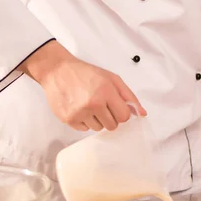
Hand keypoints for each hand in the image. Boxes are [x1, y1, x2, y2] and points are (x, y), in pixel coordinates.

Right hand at [19, 40, 146, 131]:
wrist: (58, 71)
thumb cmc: (85, 73)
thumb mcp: (111, 78)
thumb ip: (128, 96)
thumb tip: (142, 113)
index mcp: (106, 92)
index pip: (124, 116)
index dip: (121, 112)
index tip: (115, 106)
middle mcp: (93, 104)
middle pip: (112, 125)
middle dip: (110, 116)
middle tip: (101, 104)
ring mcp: (79, 113)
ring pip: (98, 128)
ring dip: (97, 119)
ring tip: (88, 104)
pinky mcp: (68, 119)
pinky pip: (84, 129)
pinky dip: (84, 121)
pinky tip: (79, 107)